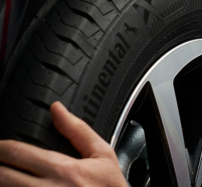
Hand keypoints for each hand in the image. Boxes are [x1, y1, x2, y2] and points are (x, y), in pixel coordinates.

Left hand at [0, 102, 126, 185]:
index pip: (16, 152)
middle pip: (1, 175)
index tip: (1, 145)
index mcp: (62, 170)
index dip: (2, 146)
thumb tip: (57, 109)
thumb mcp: (103, 155)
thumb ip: (78, 131)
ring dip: (3, 180)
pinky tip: (16, 185)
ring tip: (7, 174)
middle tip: (1, 160)